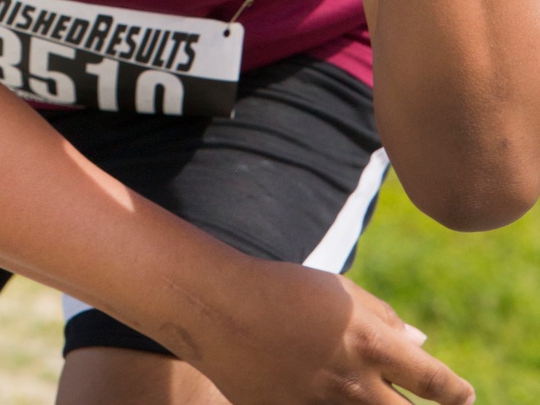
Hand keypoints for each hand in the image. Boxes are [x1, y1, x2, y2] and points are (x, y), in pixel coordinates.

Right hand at [202, 263, 472, 404]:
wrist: (220, 310)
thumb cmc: (284, 289)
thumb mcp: (340, 292)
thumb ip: (384, 318)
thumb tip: (421, 343)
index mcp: (371, 344)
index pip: (435, 382)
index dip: (457, 392)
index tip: (464, 394)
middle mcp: (354, 386)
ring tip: (368, 392)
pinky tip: (329, 393)